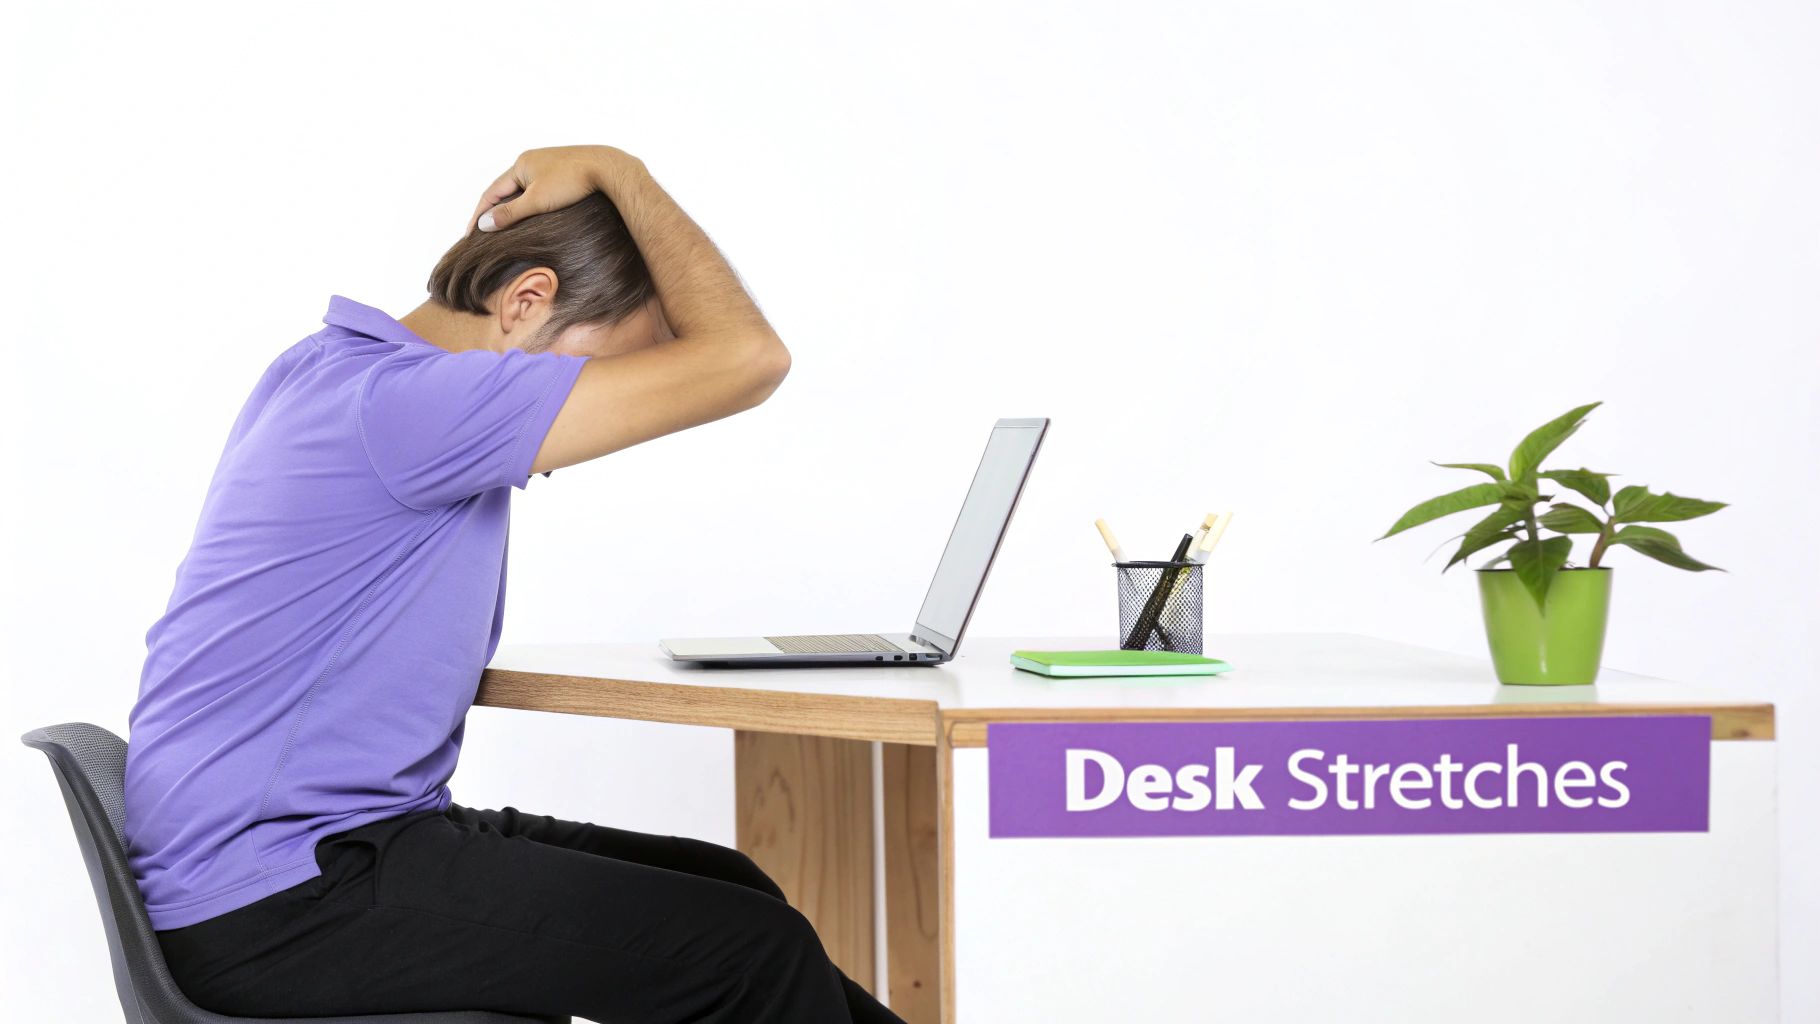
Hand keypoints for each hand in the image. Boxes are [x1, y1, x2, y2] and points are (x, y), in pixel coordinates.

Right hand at [468, 146, 644, 232]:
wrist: (608, 168)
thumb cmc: (573, 182)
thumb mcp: (537, 201)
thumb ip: (511, 213)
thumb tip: (485, 224)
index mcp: (520, 165)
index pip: (491, 193)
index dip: (479, 214)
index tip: (470, 234)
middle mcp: (531, 160)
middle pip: (505, 190)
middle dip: (494, 210)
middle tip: (483, 233)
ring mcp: (547, 164)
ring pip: (522, 190)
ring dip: (512, 207)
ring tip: (504, 228)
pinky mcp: (563, 170)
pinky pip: (538, 189)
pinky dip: (529, 203)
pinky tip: (532, 216)